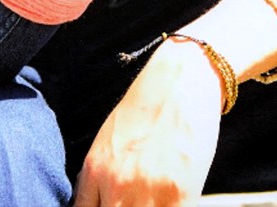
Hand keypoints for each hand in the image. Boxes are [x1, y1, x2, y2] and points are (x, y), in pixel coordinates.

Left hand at [73, 39, 222, 206]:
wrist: (181, 81)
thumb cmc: (149, 104)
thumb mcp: (111, 138)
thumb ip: (102, 174)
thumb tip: (100, 201)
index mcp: (95, 168)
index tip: (107, 205)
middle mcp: (115, 185)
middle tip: (129, 201)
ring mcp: (146, 193)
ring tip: (150, 200)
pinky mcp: (178, 197)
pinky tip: (168, 203)